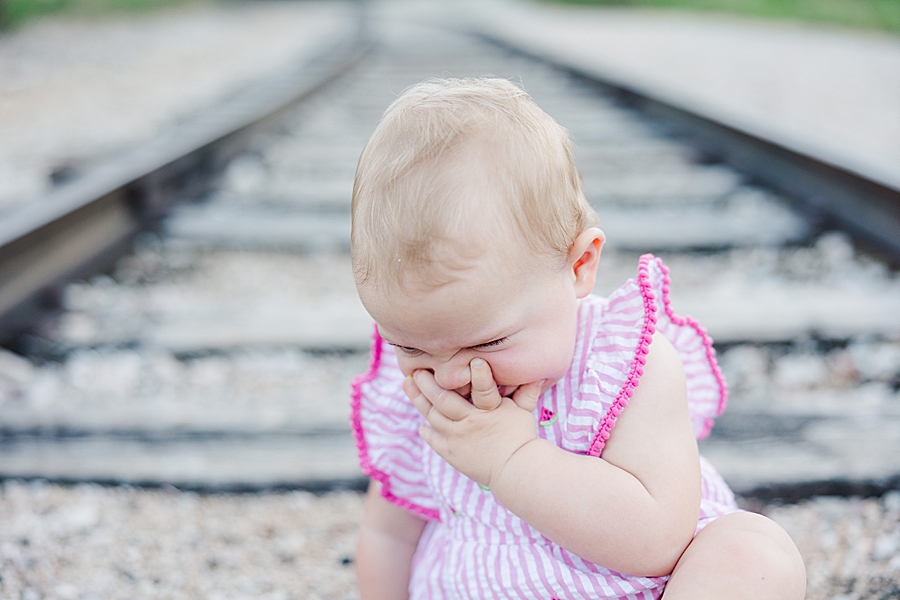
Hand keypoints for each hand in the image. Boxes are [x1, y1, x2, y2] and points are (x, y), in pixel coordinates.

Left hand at [402, 358, 542, 487]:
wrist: (515, 471)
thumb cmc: (521, 439)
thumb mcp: (524, 413)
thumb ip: (526, 393)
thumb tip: (537, 375)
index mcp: (488, 408)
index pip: (480, 386)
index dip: (475, 372)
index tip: (467, 358)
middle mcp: (470, 420)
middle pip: (443, 398)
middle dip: (427, 382)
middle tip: (416, 370)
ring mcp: (458, 437)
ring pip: (433, 414)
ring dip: (417, 398)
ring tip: (407, 384)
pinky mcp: (452, 452)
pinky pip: (434, 438)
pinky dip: (426, 430)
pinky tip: (421, 424)